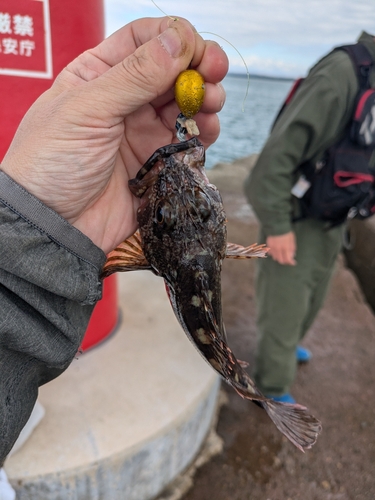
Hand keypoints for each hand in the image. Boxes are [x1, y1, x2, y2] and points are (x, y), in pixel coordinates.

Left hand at [1, 17, 227, 253]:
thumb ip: (135, 76)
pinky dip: (204, 131)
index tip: (195, 49)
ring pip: (187, 103)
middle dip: (198, 66)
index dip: (174, 37)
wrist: (55, 224)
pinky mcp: (159, 162)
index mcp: (99, 74)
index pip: (143, 40)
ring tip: (210, 104)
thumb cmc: (53, 161)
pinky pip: (190, 140)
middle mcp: (126, 99)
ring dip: (206, 98)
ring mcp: (144, 131)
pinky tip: (207, 130)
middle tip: (214, 73)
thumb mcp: (88, 109)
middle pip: (173, 69)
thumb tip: (179, 41)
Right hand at [266, 232, 296, 264]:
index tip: (293, 262)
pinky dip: (274, 254)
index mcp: (285, 247)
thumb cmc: (286, 231)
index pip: (288, 259)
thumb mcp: (292, 239)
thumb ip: (292, 248)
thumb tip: (292, 255)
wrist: (276, 225)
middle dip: (285, 261)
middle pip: (281, 261)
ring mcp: (272, 248)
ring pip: (275, 258)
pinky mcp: (268, 246)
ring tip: (283, 254)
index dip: (291, 262)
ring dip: (279, 258)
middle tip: (288, 259)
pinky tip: (277, 251)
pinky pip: (271, 253)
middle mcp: (278, 249)